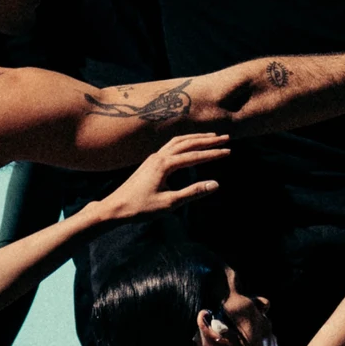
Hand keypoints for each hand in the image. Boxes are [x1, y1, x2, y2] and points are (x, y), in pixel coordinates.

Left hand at [94, 133, 229, 222]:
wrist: (114, 207)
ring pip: (178, 141)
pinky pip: (171, 145)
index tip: (229, 151)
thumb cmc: (141, 208)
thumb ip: (193, 192)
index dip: (213, 154)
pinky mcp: (150, 162)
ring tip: (211, 137)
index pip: (195, 156)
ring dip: (196, 138)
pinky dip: (184, 142)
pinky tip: (189, 145)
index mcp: (165, 165)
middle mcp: (159, 157)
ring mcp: (153, 158)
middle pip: (187, 143)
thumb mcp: (169, 203)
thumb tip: (216, 184)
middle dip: (207, 140)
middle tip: (226, 138)